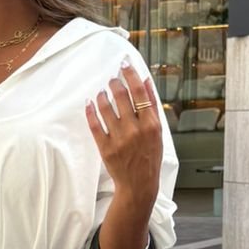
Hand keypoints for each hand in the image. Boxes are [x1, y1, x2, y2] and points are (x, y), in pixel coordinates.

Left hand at [87, 66, 163, 202]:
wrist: (139, 184)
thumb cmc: (150, 157)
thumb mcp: (158, 132)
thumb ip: (152, 106)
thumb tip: (145, 82)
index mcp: (151, 125)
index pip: (140, 92)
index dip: (131, 75)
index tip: (124, 64)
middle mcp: (135, 130)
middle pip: (121, 96)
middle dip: (115, 83)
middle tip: (112, 79)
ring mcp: (119, 139)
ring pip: (106, 108)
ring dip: (102, 95)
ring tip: (102, 92)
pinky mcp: (105, 147)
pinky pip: (94, 125)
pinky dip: (91, 111)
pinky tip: (90, 103)